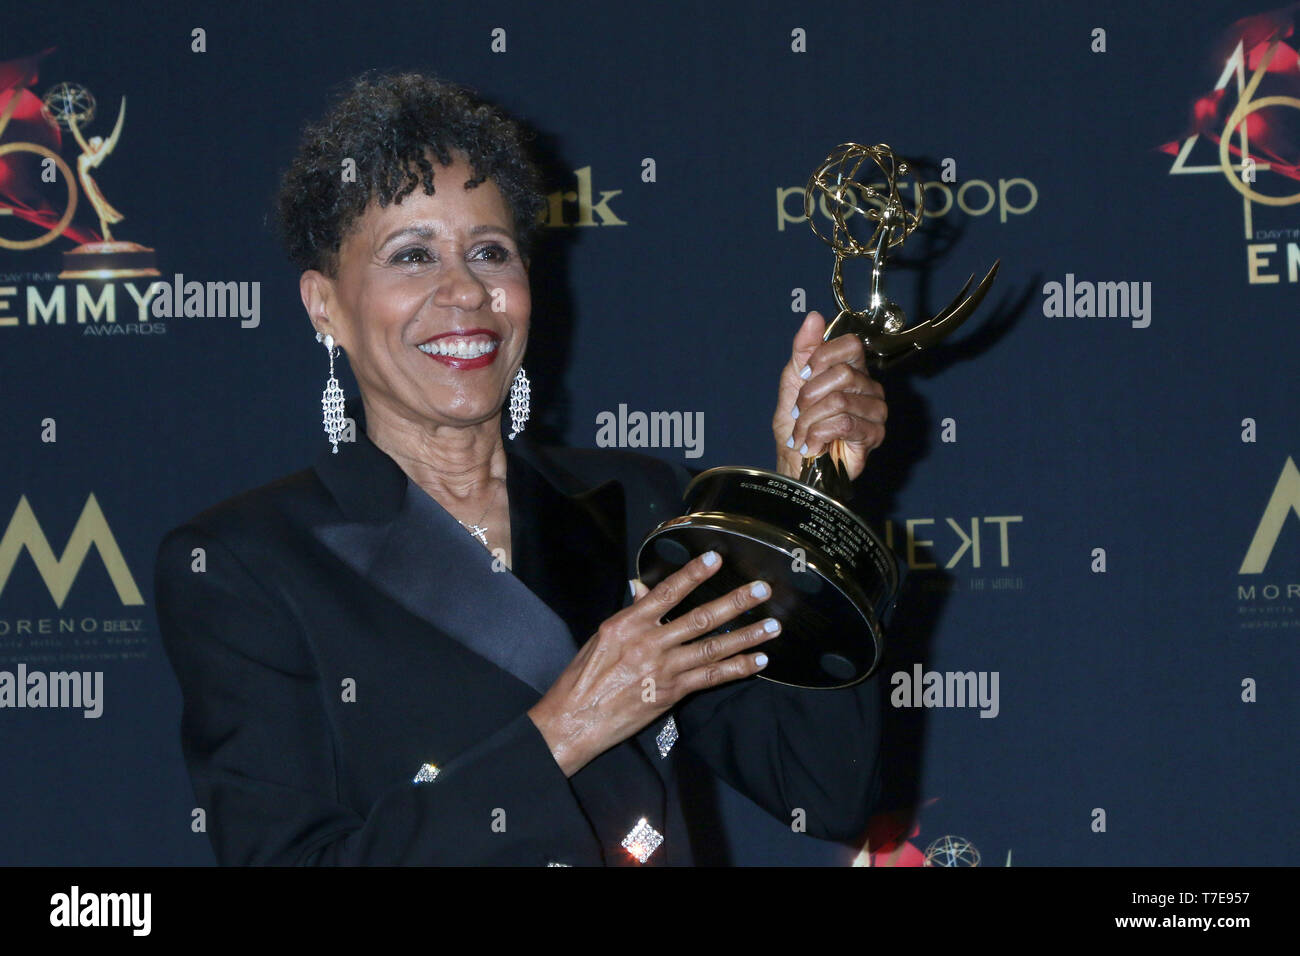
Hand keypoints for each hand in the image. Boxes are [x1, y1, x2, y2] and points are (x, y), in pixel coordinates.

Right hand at [527, 551, 777, 776]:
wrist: (574, 719)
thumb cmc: (584, 677)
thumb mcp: (602, 637)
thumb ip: (631, 614)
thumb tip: (644, 590)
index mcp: (627, 623)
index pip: (666, 592)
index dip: (693, 574)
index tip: (715, 558)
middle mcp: (649, 642)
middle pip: (700, 618)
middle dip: (735, 602)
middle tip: (762, 589)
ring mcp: (663, 669)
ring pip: (713, 647)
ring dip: (746, 635)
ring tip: (772, 625)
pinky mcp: (671, 693)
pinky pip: (711, 677)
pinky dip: (737, 668)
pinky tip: (758, 661)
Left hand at [772, 310, 886, 480]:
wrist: (795, 463)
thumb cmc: (797, 426)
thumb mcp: (793, 381)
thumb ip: (804, 349)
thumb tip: (814, 317)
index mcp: (853, 370)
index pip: (850, 345)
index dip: (822, 357)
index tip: (804, 376)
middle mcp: (869, 388)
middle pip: (842, 373)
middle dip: (809, 395)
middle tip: (800, 413)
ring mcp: (875, 412)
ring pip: (840, 400)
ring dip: (810, 420)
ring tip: (804, 433)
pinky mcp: (874, 435)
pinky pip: (844, 423)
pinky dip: (819, 434)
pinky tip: (814, 444)